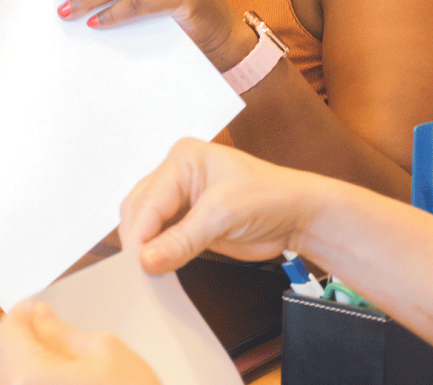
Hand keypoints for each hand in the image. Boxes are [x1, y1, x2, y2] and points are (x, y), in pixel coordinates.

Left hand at [0, 299, 160, 384]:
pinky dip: (35, 379)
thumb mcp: (104, 350)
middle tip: (53, 326)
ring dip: (30, 359)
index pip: (6, 331)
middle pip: (3, 355)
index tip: (39, 307)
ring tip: (63, 356)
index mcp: (29, 375)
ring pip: (11, 375)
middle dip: (26, 336)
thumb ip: (63, 332)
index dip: (24, 312)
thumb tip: (42, 317)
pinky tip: (62, 378)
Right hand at [119, 138, 315, 273]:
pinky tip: (159, 269)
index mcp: (183, 158)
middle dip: (138, 240)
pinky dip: (158, 254)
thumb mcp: (223, 214)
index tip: (135, 264)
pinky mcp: (188, 220)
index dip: (140, 233)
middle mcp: (177, 174)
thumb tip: (146, 260)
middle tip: (138, 273)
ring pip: (147, 224)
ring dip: (146, 249)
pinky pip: (162, 237)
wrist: (297, 214)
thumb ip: (182, 239)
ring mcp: (182, 197)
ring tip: (147, 275)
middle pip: (140, 209)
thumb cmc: (269, 196)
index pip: (148, 199)